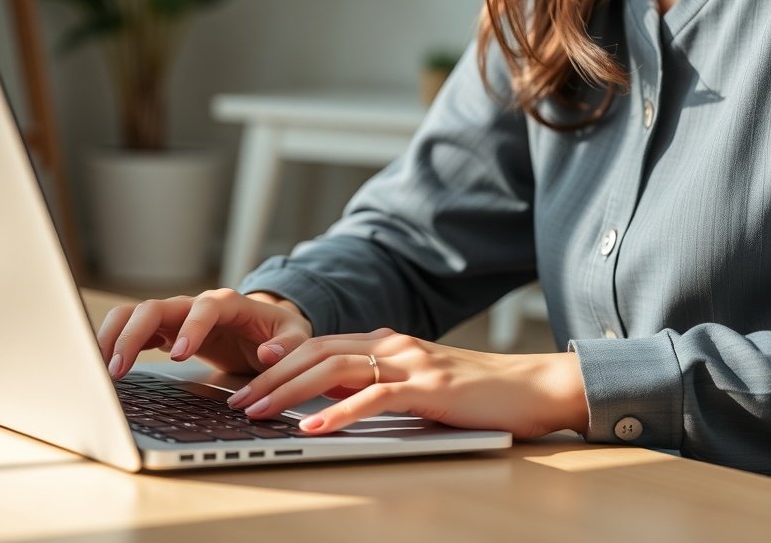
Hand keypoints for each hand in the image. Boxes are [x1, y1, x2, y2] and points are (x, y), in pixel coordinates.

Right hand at [98, 289, 312, 376]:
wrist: (269, 329)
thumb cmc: (281, 332)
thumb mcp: (297, 336)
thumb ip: (288, 344)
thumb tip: (270, 353)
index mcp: (228, 303)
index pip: (203, 308)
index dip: (190, 328)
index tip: (178, 354)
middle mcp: (196, 305)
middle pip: (154, 307)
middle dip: (133, 335)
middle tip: (119, 368)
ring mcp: (176, 317)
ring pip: (134, 314)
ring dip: (115, 337)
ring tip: (103, 369)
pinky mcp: (165, 331)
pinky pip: (133, 331)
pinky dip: (116, 345)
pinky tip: (105, 368)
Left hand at [224, 328, 588, 438]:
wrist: (534, 387)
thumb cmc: (478, 394)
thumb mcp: (419, 385)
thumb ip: (379, 385)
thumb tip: (332, 401)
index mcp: (387, 342)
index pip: (319, 347)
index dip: (279, 363)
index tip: (246, 382)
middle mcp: (393, 344)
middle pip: (316, 353)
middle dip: (270, 378)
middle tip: (237, 400)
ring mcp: (411, 362)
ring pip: (335, 369)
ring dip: (289, 392)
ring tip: (259, 412)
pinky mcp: (430, 387)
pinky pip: (375, 396)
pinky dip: (339, 412)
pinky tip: (313, 427)